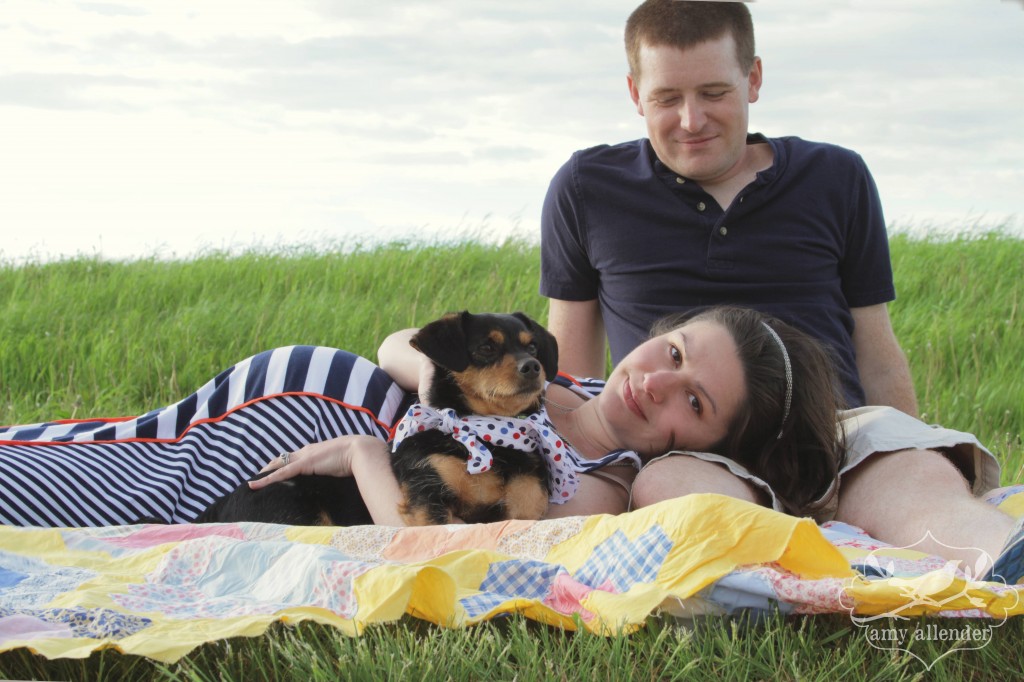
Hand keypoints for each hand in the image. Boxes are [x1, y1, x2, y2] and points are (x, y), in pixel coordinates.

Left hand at [248, 436, 386, 489]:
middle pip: (282, 459)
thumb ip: (336, 470)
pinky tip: (255, 485)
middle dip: (269, 468)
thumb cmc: (357, 459)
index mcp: (316, 451)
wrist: (361, 451)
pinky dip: (266, 479)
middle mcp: (307, 451)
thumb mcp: (342, 465)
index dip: (283, 463)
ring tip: (253, 482)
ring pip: (278, 465)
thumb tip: (339, 477)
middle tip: (258, 477)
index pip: (295, 457)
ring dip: (265, 473)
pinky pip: (280, 473)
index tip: (275, 471)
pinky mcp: (303, 464)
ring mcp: (304, 457)